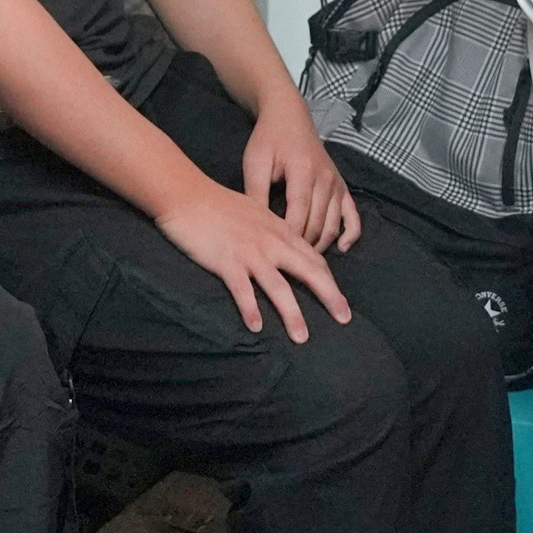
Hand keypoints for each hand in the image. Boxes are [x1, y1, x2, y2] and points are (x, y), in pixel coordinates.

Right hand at [155, 183, 351, 342]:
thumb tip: (287, 247)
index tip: (340, 300)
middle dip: (329, 296)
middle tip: (344, 318)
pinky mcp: (227, 261)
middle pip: (308, 272)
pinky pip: (242, 291)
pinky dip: (250, 309)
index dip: (330, 280)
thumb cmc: (219, 204)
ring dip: (292, 314)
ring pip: (278, 287)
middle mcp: (271, 243)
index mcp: (280, 231)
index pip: (314, 258)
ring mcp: (249, 253)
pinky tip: (256, 328)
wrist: (188, 195)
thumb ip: (274, 231)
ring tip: (301, 337)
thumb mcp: (257, 212)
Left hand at [240, 93, 363, 251]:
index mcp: (302, 172)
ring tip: (303, 262)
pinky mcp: (342, 186)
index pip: (298, 215)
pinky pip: (353, 215)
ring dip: (320, 245)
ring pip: (333, 224)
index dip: (287, 238)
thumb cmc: (268, 140)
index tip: (274, 257)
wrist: (288, 117)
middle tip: (285, 266)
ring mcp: (336, 183)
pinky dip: (350, 234)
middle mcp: (325, 179)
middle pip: (316, 224)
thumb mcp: (255, 163)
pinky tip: (341, 249)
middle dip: (302, 247)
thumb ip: (255, 193)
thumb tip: (255, 227)